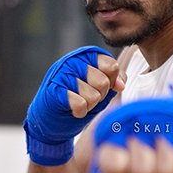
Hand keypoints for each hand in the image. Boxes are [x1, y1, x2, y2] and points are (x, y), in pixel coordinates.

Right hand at [24, 46, 124, 165]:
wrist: (52, 116)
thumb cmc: (79, 98)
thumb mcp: (101, 87)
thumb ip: (114, 80)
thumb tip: (120, 85)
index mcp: (86, 55)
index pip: (112, 66)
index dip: (111, 82)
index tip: (101, 86)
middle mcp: (73, 60)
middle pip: (104, 82)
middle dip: (99, 96)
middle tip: (87, 97)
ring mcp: (62, 73)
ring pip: (93, 96)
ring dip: (89, 106)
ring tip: (79, 102)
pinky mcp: (54, 90)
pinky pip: (80, 104)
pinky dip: (79, 112)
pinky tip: (72, 108)